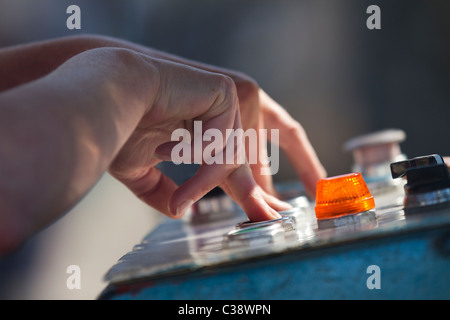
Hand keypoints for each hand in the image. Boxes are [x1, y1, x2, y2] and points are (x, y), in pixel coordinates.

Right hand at [105, 53, 290, 220]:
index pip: (237, 165)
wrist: (107, 95)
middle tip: (266, 219)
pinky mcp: (225, 92)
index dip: (254, 191)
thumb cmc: (120, 128)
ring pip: (230, 159)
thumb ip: (163, 189)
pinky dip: (195, 153)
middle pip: (248, 163)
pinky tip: (165, 149)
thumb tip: (179, 211)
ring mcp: (224, 103)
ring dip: (203, 183)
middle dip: (257, 194)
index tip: (264, 215)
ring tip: (180, 201)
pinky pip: (222, 140)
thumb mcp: (143, 170)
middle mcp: (219, 116)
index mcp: (204, 131)